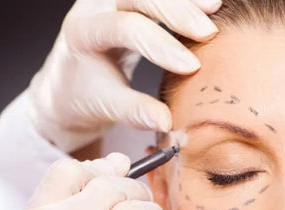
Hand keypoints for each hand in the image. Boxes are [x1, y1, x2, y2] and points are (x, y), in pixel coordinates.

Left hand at [28, 0, 220, 151]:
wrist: (68, 83)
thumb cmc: (85, 95)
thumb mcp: (104, 106)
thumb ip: (134, 111)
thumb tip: (167, 122)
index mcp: (82, 32)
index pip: (124, 28)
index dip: (160, 45)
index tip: (191, 67)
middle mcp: (94, 5)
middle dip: (176, 11)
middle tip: (208, 32)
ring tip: (215, 7)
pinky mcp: (126, 1)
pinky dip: (181, 1)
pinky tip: (206, 5)